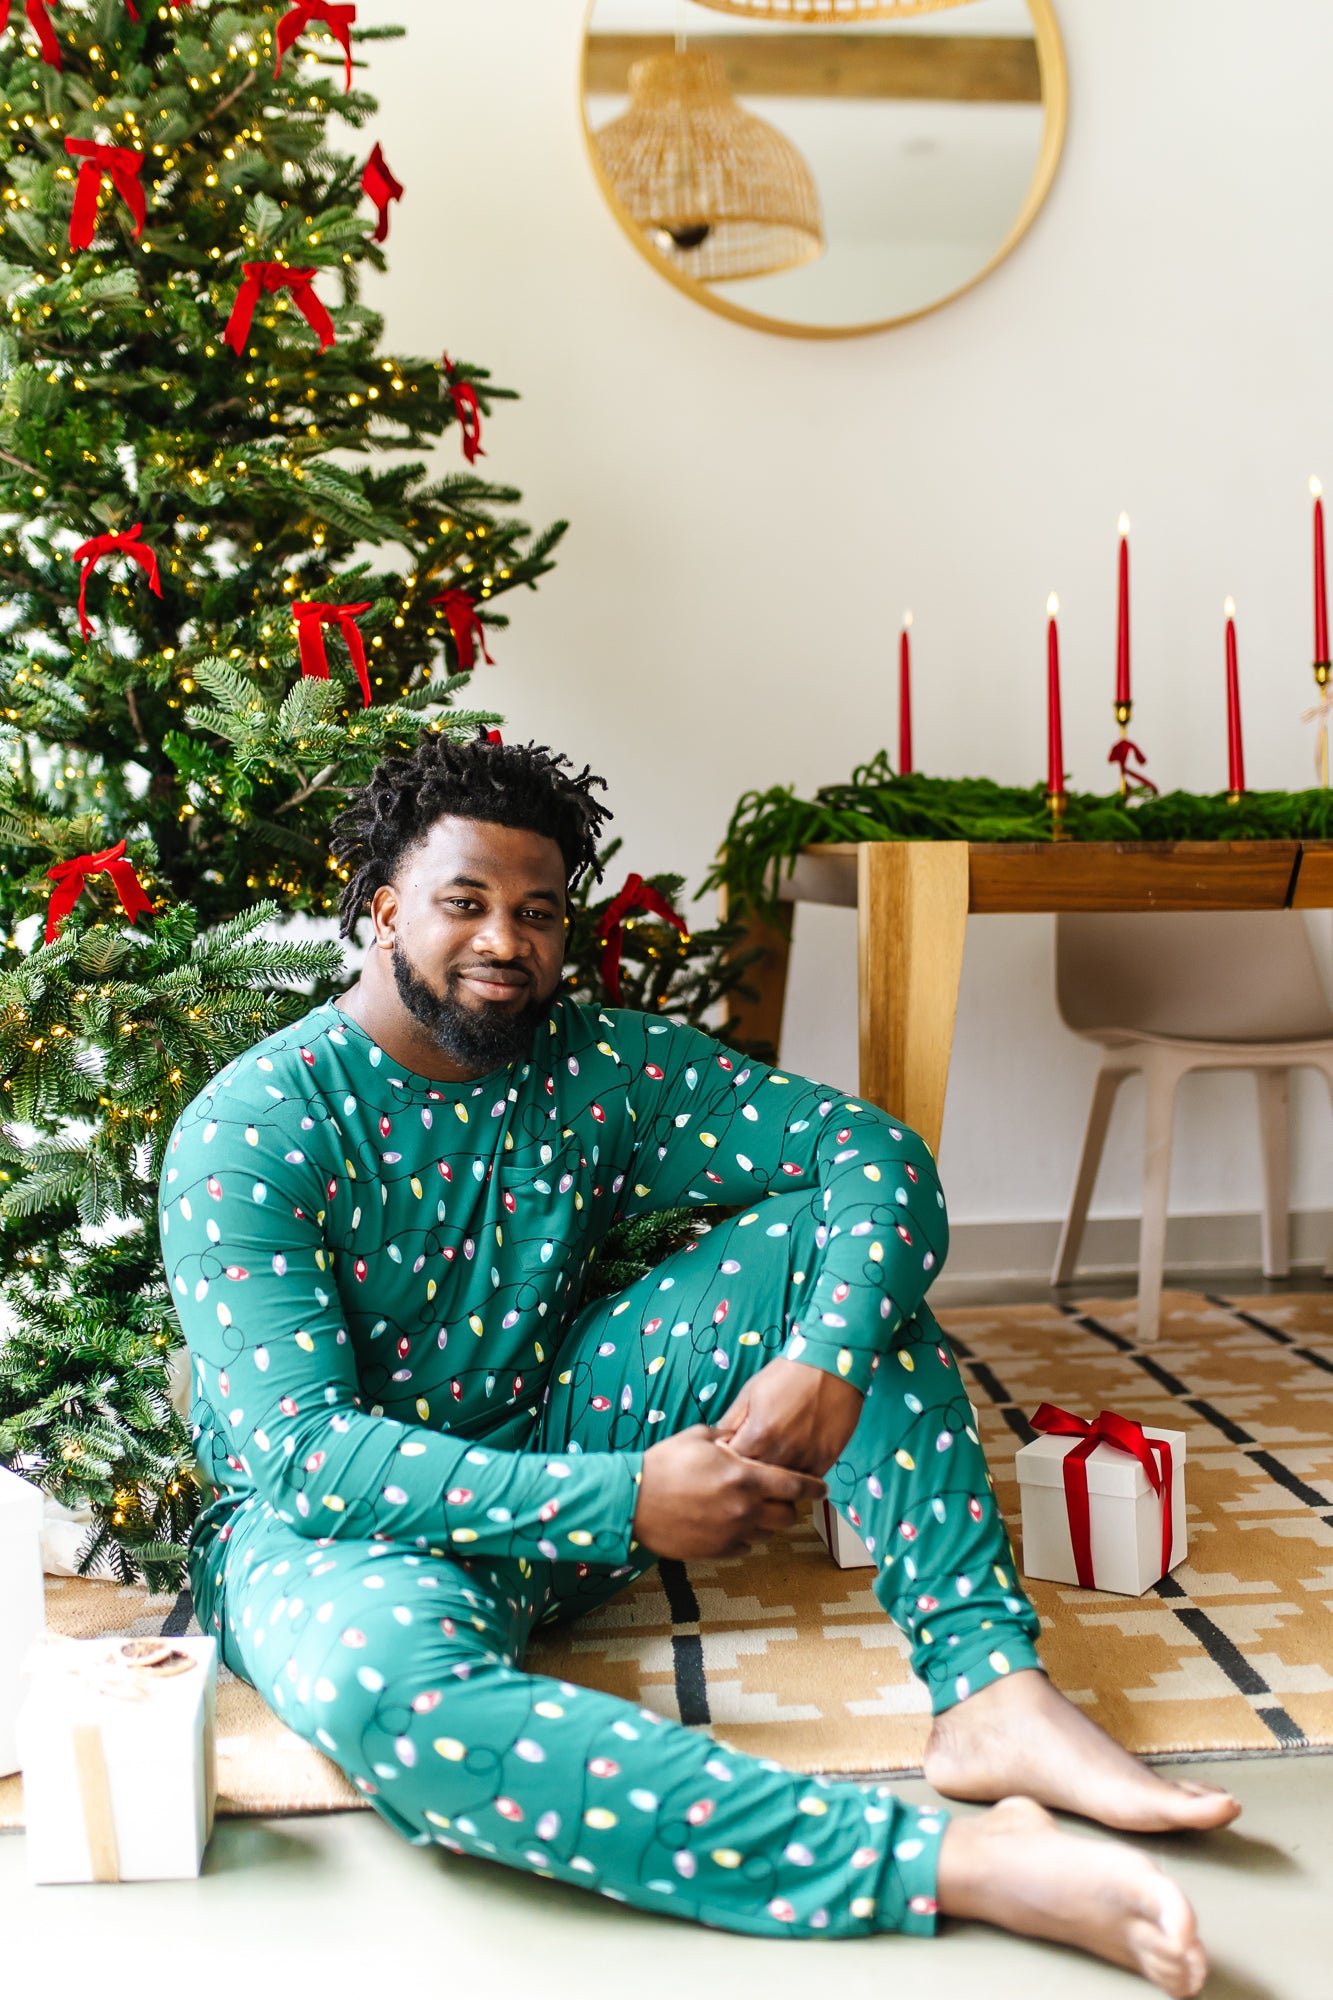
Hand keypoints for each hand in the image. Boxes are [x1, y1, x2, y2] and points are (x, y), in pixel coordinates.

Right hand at [632, 1425, 826, 1560]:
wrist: (633, 1499)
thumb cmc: (665, 1464)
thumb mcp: (698, 1436)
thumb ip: (728, 1437)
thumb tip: (740, 1436)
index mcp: (744, 1477)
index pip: (794, 1485)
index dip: (813, 1487)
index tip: (823, 1489)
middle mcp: (744, 1509)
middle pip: (787, 1516)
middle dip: (789, 1507)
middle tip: (781, 1498)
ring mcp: (731, 1533)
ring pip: (767, 1535)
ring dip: (765, 1522)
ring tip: (751, 1510)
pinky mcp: (716, 1552)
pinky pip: (744, 1547)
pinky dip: (743, 1536)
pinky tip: (729, 1523)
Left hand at [713, 1357, 863, 1476]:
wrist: (832, 1366)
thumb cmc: (787, 1375)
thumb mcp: (750, 1392)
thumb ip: (731, 1421)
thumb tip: (717, 1444)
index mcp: (758, 1435)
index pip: (733, 1465)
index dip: (729, 1460)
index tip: (731, 1454)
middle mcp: (781, 1452)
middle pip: (756, 1480)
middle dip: (749, 1473)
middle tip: (750, 1460)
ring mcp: (805, 1459)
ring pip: (782, 1486)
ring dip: (773, 1480)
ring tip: (771, 1464)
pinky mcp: (825, 1461)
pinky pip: (805, 1482)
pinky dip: (797, 1478)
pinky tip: (792, 1464)